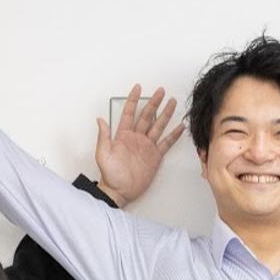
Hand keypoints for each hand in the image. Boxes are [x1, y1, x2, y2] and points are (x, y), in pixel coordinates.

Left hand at [95, 85, 185, 205]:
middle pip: (147, 116)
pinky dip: (173, 135)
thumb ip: (103, 137)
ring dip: (165, 114)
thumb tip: (100, 120)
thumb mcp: (102, 154)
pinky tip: (180, 127)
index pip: (129, 113)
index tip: (138, 88)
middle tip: (161, 91)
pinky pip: (166, 143)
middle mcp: (136, 138)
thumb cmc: (110, 175)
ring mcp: (146, 146)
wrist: (120, 191)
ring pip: (158, 126)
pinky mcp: (155, 156)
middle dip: (154, 103)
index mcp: (123, 135)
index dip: (133, 100)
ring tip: (172, 102)